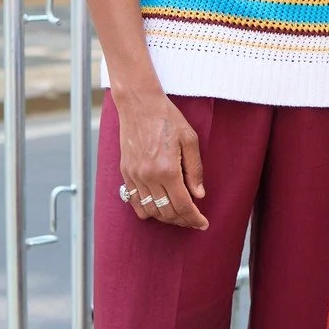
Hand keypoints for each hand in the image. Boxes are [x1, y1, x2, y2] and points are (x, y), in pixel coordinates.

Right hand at [115, 88, 207, 227]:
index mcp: (167, 169)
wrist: (140, 105)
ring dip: (166, 217)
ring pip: (151, 210)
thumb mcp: (190, 140)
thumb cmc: (168, 119)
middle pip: (167, 212)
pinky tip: (159, 208)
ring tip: (179, 215)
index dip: (194, 218)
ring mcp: (135, 176)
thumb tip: (199, 195)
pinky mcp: (126, 173)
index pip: (183, 205)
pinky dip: (147, 210)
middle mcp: (149, 176)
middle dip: (183, 220)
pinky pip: (134, 202)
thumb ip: (195, 170)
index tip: (203, 223)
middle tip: (194, 220)